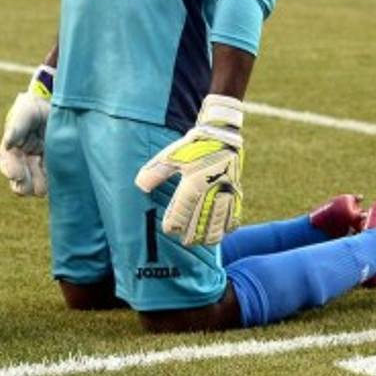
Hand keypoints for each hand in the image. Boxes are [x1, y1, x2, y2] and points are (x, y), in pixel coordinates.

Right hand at [0, 66, 53, 196]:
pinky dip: (53, 182)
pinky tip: (58, 180)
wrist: (53, 106)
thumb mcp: (25, 113)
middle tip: (32, 185)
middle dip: (25, 186)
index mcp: (11, 149)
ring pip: (35, 187)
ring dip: (39, 186)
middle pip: (20, 184)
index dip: (11, 171)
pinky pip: (51, 181)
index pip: (7, 165)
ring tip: (46, 184)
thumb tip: (7, 143)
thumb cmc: (34, 108)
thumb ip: (17, 127)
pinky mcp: (52, 166)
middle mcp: (23, 161)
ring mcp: (38, 165)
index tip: (17, 175)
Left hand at [134, 95, 243, 245]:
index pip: (182, 212)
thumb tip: (140, 185)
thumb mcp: (171, 155)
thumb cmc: (193, 145)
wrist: (222, 134)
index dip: (175, 224)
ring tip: (201, 241)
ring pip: (219, 221)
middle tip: (184, 241)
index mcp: (193, 182)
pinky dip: (227, 226)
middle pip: (201, 222)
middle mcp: (211, 190)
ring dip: (209, 235)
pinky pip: (234, 214)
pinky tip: (221, 232)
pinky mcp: (235, 191)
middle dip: (192, 235)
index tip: (169, 230)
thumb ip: (156, 172)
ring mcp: (225, 191)